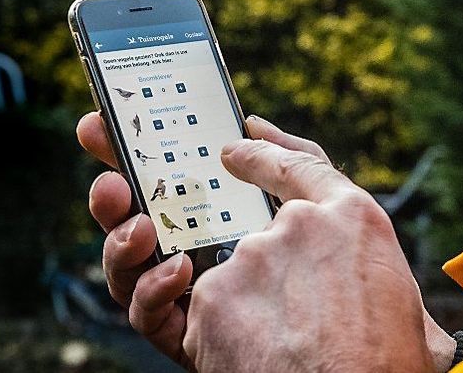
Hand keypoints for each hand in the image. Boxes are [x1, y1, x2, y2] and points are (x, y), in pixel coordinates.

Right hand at [79, 112, 337, 369]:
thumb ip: (296, 164)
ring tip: (142, 225)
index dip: (138, 154)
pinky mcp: (193, 341)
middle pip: (145, 221)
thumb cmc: (361, 292)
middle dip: (114, 192)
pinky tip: (178, 270)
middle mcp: (209, 263)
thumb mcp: (342, 210)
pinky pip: (151, 315)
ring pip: (135, 266)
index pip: (177, 185)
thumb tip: (249, 125)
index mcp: (236, 226)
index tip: (102, 122)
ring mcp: (197, 303)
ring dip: (122, 240)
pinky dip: (152, 290)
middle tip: (104, 168)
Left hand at [182, 131, 436, 372]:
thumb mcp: (405, 305)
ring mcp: (254, 257)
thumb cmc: (388, 365)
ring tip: (284, 349)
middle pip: (269, 241)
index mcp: (356, 219)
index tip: (238, 146)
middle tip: (294, 322)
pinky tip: (256, 356)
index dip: (265, 153)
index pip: (302, 167)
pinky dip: (224, 335)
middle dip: (274, 281)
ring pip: (238, 280)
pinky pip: (209, 312)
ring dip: (251, 311)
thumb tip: (371, 283)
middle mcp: (302, 225)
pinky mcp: (215, 295)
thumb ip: (371, 268)